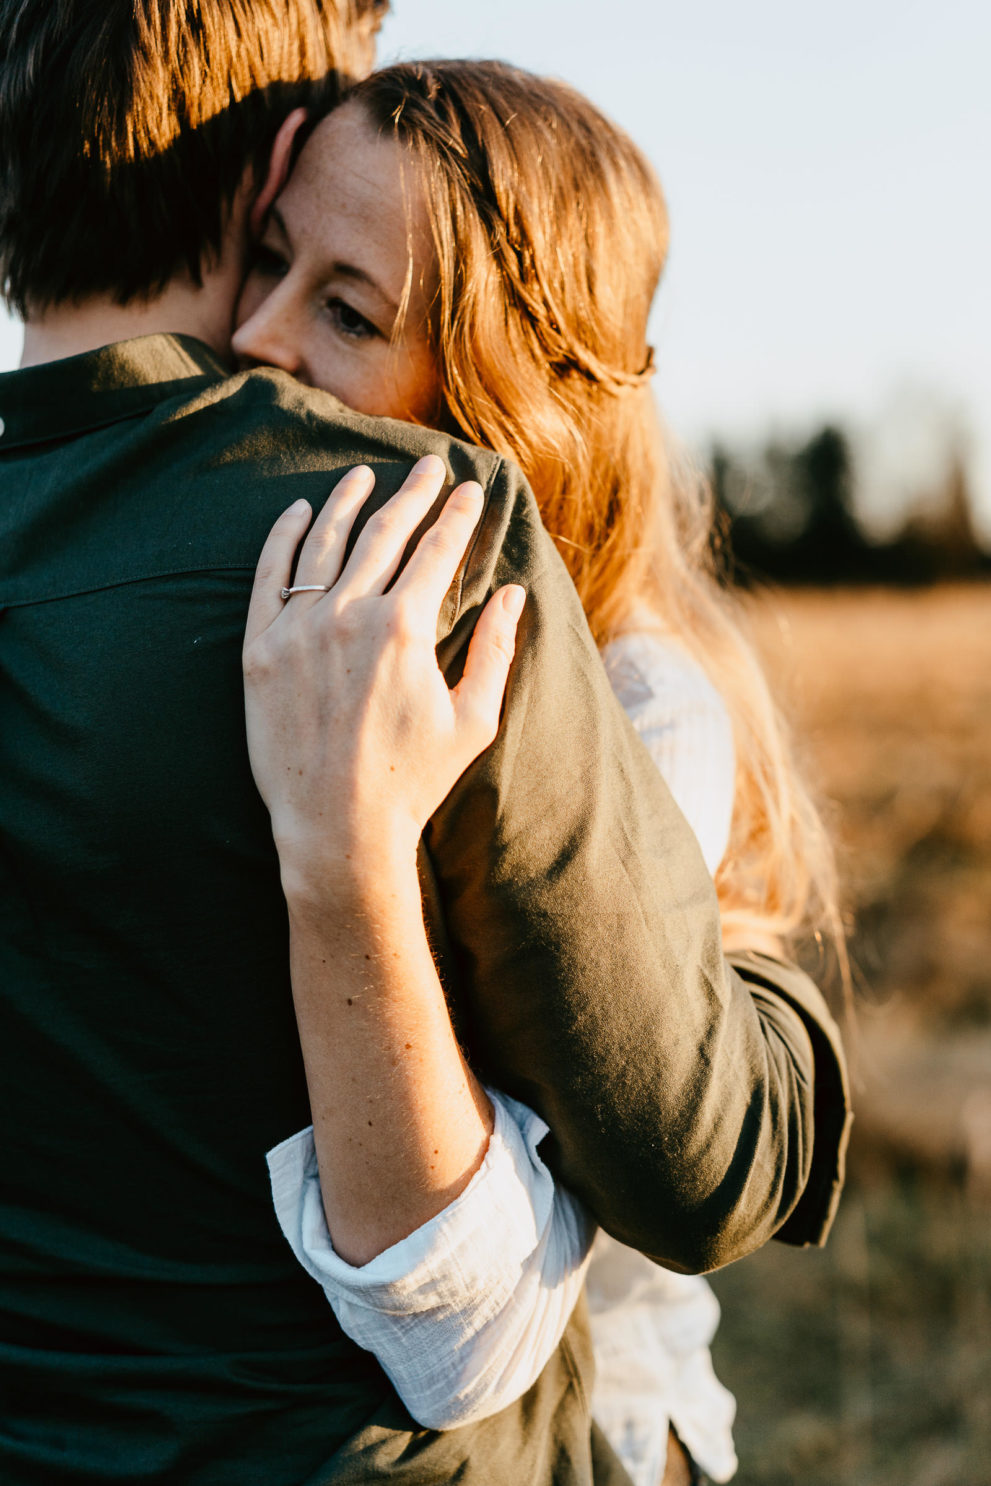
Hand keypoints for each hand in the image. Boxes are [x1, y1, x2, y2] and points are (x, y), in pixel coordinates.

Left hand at [243, 455, 524, 893]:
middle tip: (430, 466)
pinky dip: (284, 537)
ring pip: (325, 543)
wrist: (337, 828)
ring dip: (348, 501)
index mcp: (404, 628)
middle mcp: (349, 615)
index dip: (459, 514)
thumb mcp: (473, 719)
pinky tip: (300, 513)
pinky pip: (270, 576)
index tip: (472, 488)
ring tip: (364, 475)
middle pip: (384, 533)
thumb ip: (494, 650)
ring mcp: (298, 629)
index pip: (437, 550)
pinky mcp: (260, 650)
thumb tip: (515, 594)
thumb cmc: (413, 781)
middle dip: (413, 494)